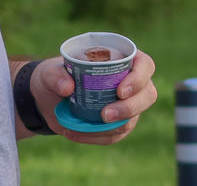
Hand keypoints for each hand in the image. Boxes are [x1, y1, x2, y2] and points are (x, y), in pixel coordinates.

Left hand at [30, 50, 157, 144]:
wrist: (49, 98)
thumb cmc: (55, 76)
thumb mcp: (49, 71)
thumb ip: (55, 75)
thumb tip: (68, 87)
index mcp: (122, 59)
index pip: (145, 66)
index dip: (138, 79)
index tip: (120, 91)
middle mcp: (130, 82)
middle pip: (147, 95)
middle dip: (130, 107)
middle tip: (105, 115)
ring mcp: (126, 105)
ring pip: (132, 119)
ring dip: (112, 127)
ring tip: (81, 127)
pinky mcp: (117, 124)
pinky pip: (115, 135)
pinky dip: (96, 137)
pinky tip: (74, 134)